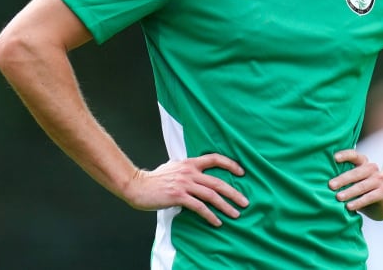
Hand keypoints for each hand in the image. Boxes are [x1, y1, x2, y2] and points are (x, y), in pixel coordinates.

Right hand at [122, 154, 249, 226]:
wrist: (137, 185)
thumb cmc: (154, 179)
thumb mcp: (172, 167)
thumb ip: (186, 169)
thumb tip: (196, 173)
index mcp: (189, 163)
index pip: (214, 159)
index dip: (230, 164)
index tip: (242, 172)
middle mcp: (189, 172)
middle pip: (217, 182)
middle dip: (234, 193)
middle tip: (245, 202)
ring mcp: (184, 184)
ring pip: (211, 195)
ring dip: (226, 206)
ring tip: (235, 214)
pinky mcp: (178, 196)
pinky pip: (199, 207)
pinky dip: (210, 215)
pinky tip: (216, 222)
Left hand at [328, 149, 382, 220]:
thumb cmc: (360, 190)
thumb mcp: (353, 181)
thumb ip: (342, 176)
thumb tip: (318, 177)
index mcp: (363, 163)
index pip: (354, 155)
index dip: (345, 155)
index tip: (334, 158)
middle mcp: (372, 169)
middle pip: (356, 172)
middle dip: (342, 179)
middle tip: (330, 185)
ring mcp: (379, 180)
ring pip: (362, 185)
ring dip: (349, 192)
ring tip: (338, 198)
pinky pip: (370, 197)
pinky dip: (359, 202)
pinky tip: (349, 207)